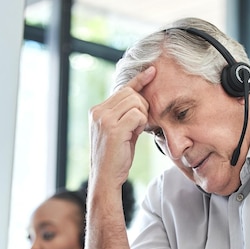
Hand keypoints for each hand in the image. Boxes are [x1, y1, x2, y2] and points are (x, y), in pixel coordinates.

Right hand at [88, 67, 155, 187]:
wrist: (106, 178)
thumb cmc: (115, 157)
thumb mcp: (120, 131)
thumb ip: (127, 115)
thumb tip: (141, 99)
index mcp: (97, 110)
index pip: (122, 89)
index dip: (139, 80)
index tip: (152, 71)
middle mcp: (98, 111)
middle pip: (131, 94)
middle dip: (142, 107)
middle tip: (139, 125)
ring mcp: (104, 119)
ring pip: (135, 102)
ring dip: (142, 116)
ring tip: (135, 131)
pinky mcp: (113, 128)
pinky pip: (137, 114)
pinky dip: (142, 123)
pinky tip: (136, 133)